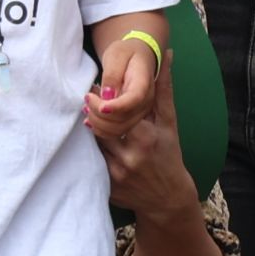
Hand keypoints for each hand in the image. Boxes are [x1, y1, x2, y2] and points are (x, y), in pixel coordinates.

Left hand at [86, 36, 156, 140]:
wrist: (138, 57)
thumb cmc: (127, 53)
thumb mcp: (117, 55)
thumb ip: (112, 74)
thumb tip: (107, 96)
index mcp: (143, 84)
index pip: (133, 100)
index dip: (115, 107)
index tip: (98, 104)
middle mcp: (145, 103)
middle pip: (124, 120)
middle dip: (99, 114)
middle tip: (87, 98)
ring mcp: (140, 113)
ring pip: (119, 129)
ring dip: (98, 123)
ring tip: (87, 107)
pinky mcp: (132, 118)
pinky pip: (116, 132)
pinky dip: (100, 129)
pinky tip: (90, 118)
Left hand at [98, 51, 198, 221]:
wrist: (168, 199)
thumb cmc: (169, 155)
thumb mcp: (169, 123)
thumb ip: (164, 89)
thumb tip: (168, 56)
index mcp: (145, 137)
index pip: (114, 112)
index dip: (101, 100)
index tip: (93, 88)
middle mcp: (129, 157)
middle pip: (99, 128)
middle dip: (90, 111)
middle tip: (86, 100)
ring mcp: (117, 174)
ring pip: (93, 144)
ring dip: (89, 129)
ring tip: (86, 116)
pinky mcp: (108, 188)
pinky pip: (92, 163)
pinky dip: (90, 150)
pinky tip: (90, 139)